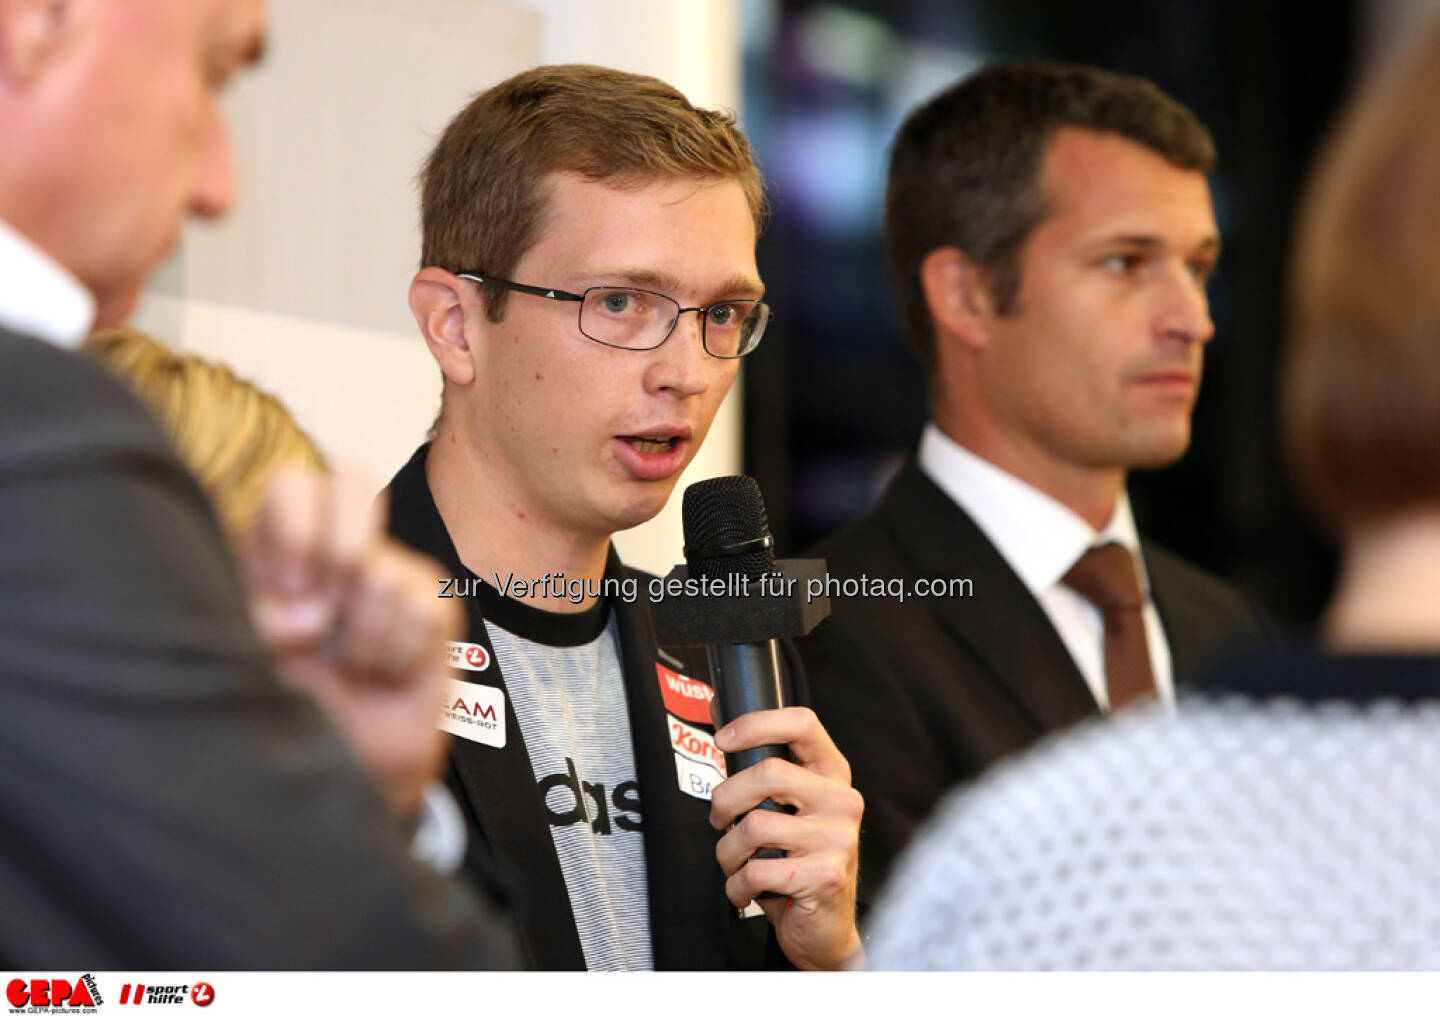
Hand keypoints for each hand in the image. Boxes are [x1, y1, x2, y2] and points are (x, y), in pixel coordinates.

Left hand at [239, 467, 459, 817]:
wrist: (344, 763)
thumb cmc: (287, 705)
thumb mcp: (248, 659)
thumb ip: (262, 621)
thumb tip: (315, 614)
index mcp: (278, 547)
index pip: (292, 485)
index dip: (296, 528)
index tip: (291, 590)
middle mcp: (336, 547)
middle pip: (352, 481)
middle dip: (338, 550)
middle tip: (323, 616)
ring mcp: (390, 571)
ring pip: (383, 571)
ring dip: (359, 638)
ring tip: (350, 666)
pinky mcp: (433, 606)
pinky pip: (422, 613)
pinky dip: (394, 657)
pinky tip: (382, 674)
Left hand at [709, 706, 864, 970]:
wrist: (826, 929)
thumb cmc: (800, 863)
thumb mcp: (792, 811)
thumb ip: (768, 776)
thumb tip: (722, 726)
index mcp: (833, 776)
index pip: (803, 724)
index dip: (757, 724)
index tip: (724, 738)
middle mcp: (843, 801)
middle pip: (767, 773)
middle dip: (726, 799)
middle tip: (719, 819)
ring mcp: (838, 838)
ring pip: (753, 825)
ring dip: (727, 852)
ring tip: (735, 864)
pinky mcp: (825, 875)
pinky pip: (756, 870)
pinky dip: (736, 886)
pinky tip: (746, 890)